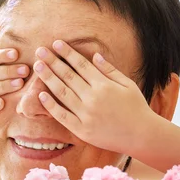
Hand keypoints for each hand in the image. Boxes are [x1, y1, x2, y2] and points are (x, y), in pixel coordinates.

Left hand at [33, 40, 154, 153]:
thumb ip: (110, 70)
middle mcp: (93, 98)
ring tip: (37, 67)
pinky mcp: (82, 130)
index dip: (67, 53)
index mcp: (104, 85)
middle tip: (40, 50)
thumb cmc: (137, 108)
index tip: (56, 43)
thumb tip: (94, 55)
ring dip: (48, 78)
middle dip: (53, 61)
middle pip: (68, 76)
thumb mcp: (128, 85)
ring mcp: (86, 115)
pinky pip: (62, 116)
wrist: (141, 136)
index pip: (81, 65)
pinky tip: (42, 94)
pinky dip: (51, 105)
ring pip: (62, 93)